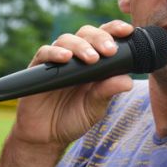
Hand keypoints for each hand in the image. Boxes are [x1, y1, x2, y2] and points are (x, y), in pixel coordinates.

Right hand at [11, 20, 135, 146]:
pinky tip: (66, 58)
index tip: (127, 31)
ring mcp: (56, 61)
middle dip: (100, 38)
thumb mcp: (95, 108)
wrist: (45, 137)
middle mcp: (75, 57)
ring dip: (81, 46)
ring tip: (91, 59)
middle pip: (87, 34)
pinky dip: (55, 53)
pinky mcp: (38, 68)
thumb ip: (107, 92)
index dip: (115, 30)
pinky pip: (45, 53)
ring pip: (66, 39)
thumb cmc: (72, 119)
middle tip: (109, 51)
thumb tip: (128, 81)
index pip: (105, 38)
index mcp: (94, 63)